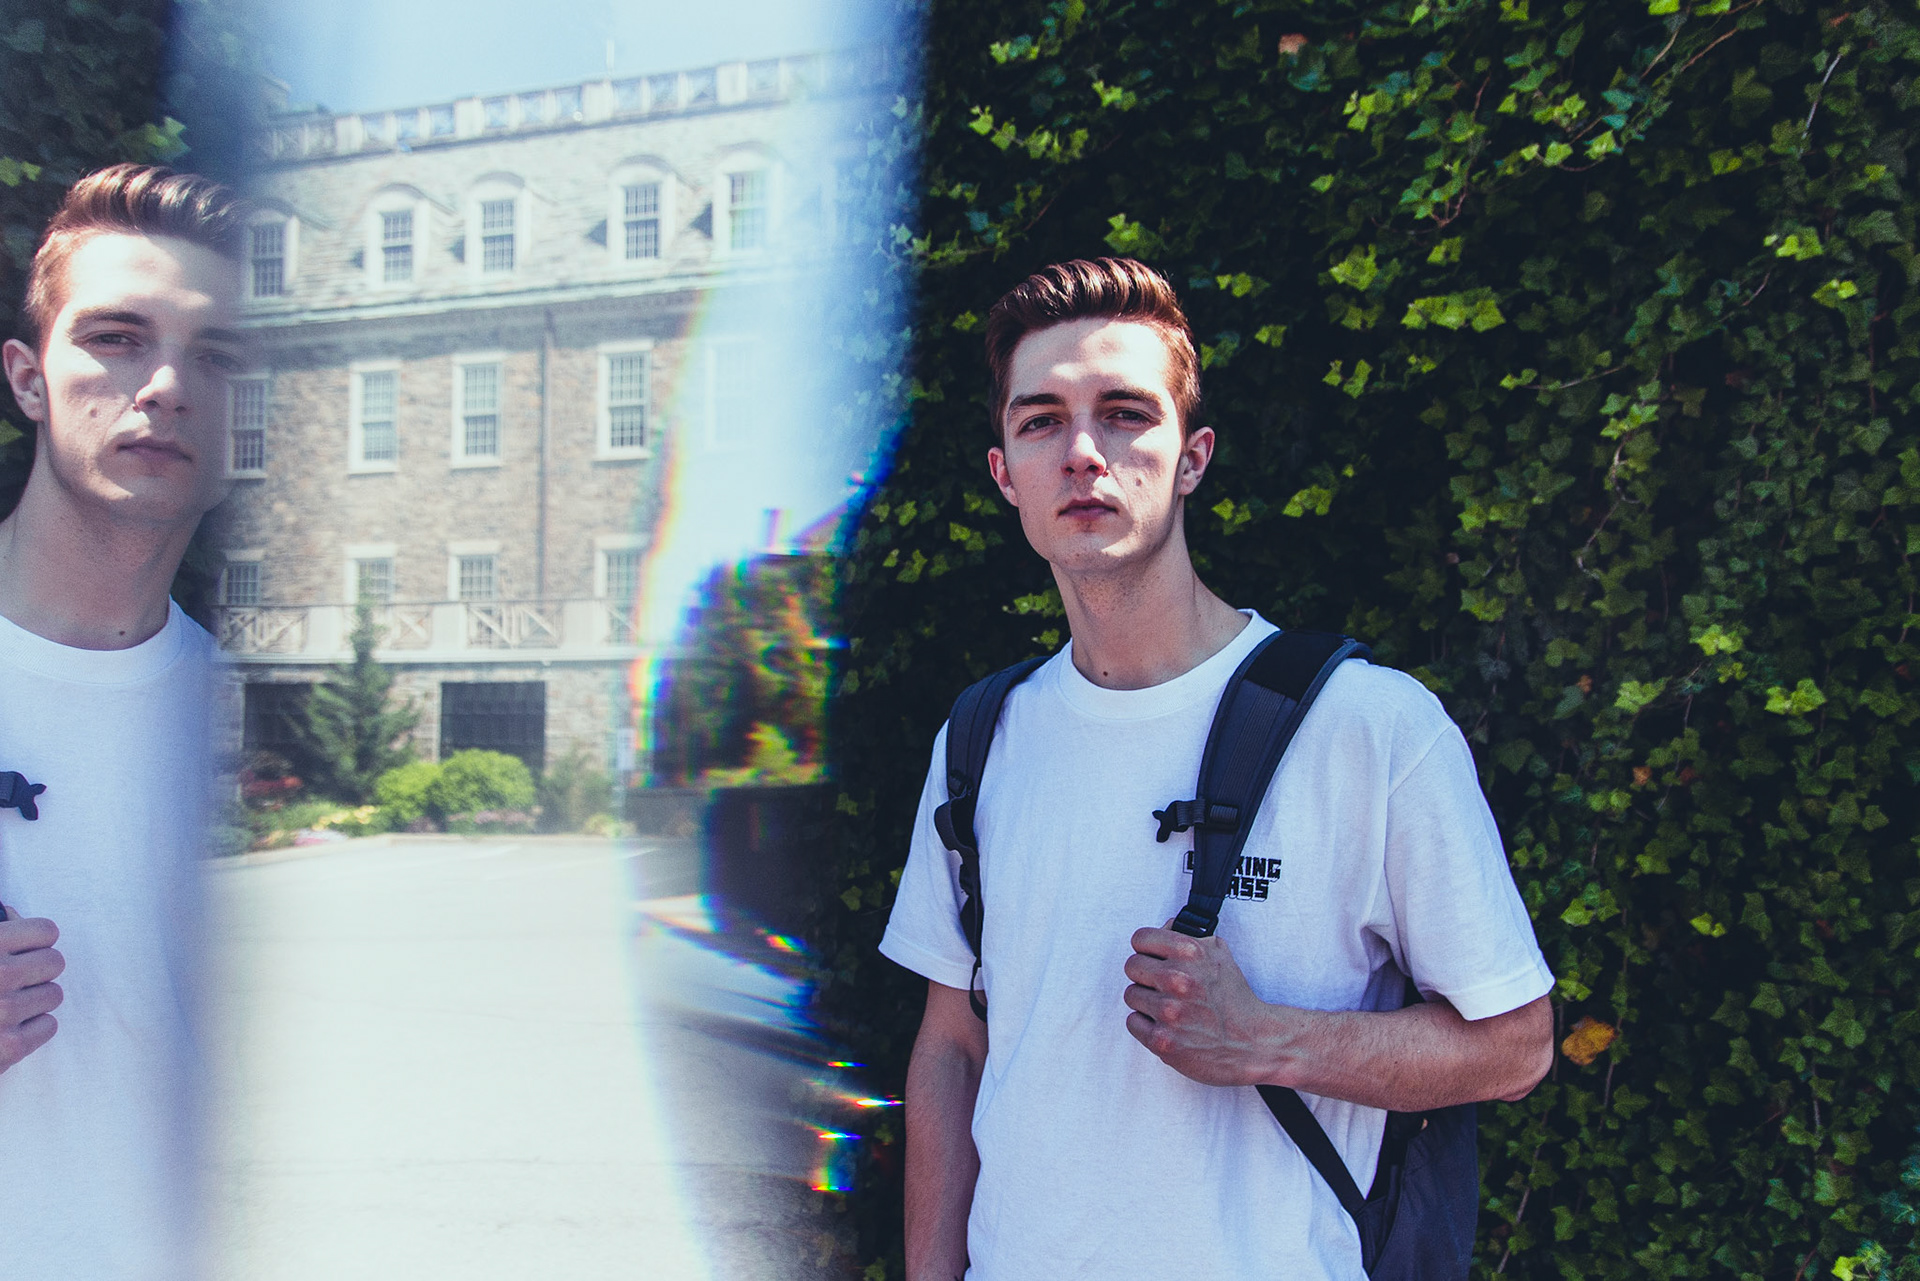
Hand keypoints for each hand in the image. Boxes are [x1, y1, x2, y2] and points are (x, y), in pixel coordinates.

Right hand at [0, 907, 62, 1072]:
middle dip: (35, 972)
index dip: (34, 942)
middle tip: (12, 982)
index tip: (22, 952)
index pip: (46, 931)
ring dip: (32, 1001)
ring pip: (54, 994)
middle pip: (55, 962)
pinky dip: (30, 1030)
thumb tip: (12, 915)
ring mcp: (5, 1011)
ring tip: (4, 1006)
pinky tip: (5, 1029)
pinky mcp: (11, 1046)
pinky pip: (49, 1026)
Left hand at [1122, 924, 1291, 1086]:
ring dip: (1146, 1000)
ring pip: (1131, 994)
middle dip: (1145, 974)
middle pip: (1132, 966)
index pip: (1140, 938)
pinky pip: (1133, 1022)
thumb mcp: (1218, 954)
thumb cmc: (1234, 998)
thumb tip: (1162, 928)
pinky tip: (1166, 1024)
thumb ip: (1188, 937)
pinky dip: (1146, 1024)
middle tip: (1161, 984)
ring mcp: (1168, 1012)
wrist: (1253, 1042)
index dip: (1146, 948)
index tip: (1152, 956)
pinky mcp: (1162, 1041)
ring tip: (1168, 1007)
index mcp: (1190, 953)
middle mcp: (1177, 980)